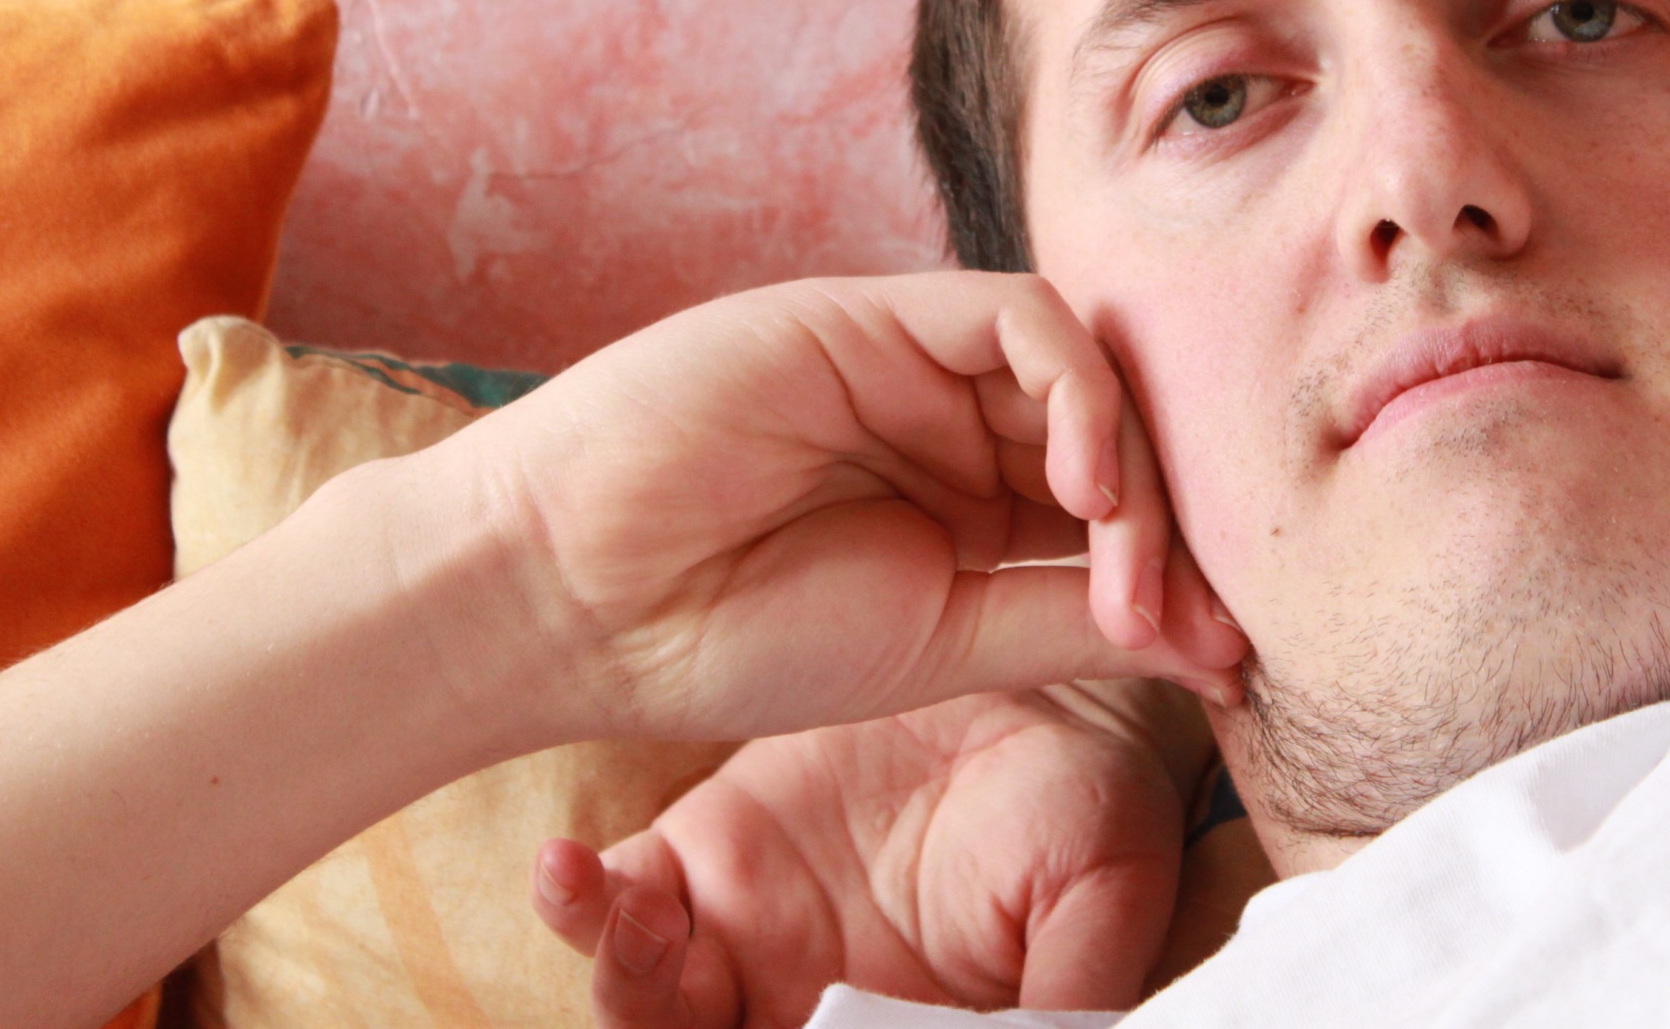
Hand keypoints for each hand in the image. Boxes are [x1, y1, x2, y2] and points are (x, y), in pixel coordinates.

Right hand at [446, 272, 1246, 745]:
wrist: (579, 595)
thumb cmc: (738, 636)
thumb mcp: (942, 645)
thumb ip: (1070, 622)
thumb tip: (1218, 643)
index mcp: (969, 518)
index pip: (1116, 518)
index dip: (1182, 576)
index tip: (1234, 662)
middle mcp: (957, 433)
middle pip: (1119, 437)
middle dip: (1174, 523)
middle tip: (1200, 614)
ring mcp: (920, 369)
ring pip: (1086, 373)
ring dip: (1132, 462)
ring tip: (1121, 553)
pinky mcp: (880, 315)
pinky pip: (1021, 319)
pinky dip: (1076, 388)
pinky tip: (1077, 478)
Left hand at [530, 683, 1208, 1027]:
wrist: (1027, 674)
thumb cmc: (1088, 803)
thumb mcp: (1102, 903)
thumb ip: (1070, 993)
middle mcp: (805, 1008)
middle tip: (688, 1013)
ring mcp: (740, 942)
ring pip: (645, 1009)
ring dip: (627, 987)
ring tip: (644, 937)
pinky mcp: (692, 856)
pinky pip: (610, 903)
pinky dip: (578, 905)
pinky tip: (567, 872)